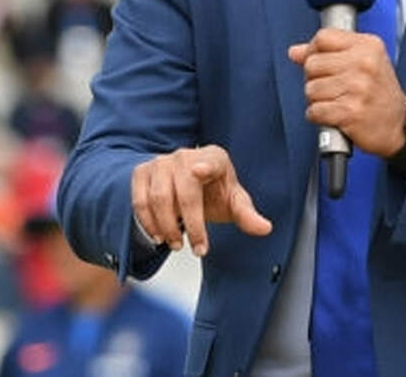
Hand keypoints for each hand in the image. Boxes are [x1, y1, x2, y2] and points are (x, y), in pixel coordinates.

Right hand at [131, 145, 271, 256]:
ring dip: (167, 227)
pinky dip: (148, 222)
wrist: (185, 183)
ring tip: (177, 243)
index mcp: (214, 157)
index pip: (210, 162)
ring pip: (158, 198)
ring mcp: (161, 162)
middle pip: (184, 192)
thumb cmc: (214, 192)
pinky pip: (140, 201)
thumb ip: (247, 215)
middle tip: (197, 249)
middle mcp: (185, 155)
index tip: (198, 171)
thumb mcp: (233, 202)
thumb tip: (265, 228)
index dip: (204, 166)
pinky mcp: (142, 172)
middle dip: (191, 224)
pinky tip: (159, 235)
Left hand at [289, 28, 405, 158]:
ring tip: (335, 101)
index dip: (313, 51)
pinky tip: (334, 114)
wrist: (399, 125)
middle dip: (314, 79)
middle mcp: (364, 64)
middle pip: (312, 64)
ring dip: (317, 100)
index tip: (320, 62)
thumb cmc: (381, 93)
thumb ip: (329, 52)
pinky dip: (319, 116)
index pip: (323, 37)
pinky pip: (315, 110)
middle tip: (331, 87)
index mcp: (368, 46)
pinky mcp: (350, 112)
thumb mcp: (363, 62)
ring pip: (310, 89)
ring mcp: (358, 88)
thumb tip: (295, 51)